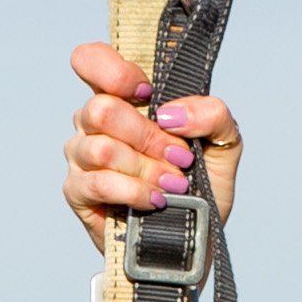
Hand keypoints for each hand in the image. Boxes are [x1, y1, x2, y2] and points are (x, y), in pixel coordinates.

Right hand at [62, 40, 240, 245]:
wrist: (192, 241)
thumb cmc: (201, 187)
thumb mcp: (224, 143)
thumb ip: (213, 114)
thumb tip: (171, 114)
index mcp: (123, 98)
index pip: (91, 60)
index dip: (115, 71)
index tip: (149, 95)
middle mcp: (95, 122)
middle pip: (102, 108)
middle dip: (148, 137)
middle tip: (178, 158)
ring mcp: (82, 156)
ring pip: (102, 149)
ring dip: (145, 168)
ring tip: (173, 184)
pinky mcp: (77, 191)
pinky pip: (99, 183)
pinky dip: (135, 191)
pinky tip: (156, 200)